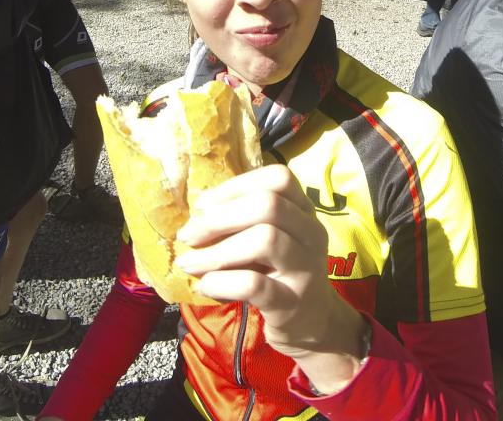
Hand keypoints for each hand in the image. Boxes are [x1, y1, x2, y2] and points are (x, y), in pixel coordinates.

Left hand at [175, 165, 367, 393]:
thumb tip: (197, 212)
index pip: (277, 179)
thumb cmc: (279, 273)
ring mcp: (306, 269)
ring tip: (189, 263)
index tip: (204, 206)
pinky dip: (221, 283)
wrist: (314, 324)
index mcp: (304, 211)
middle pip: (269, 205)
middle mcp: (312, 234)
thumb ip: (241, 221)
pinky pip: (254, 284)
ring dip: (216, 251)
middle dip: (219, 217)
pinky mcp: (293, 304)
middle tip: (189, 235)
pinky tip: (205, 286)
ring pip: (265, 240)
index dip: (235, 187)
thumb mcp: (269, 240)